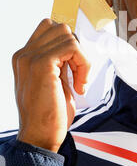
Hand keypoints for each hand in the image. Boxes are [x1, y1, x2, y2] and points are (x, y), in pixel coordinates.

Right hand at [12, 19, 90, 152]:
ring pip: (67, 35)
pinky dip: (83, 65)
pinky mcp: (43, 64)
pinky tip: (79, 85)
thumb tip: (74, 46)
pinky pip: (72, 47)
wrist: (40, 138)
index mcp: (24, 58)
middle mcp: (24, 55)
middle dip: (76, 49)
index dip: (68, 43)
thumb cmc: (49, 114)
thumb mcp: (52, 81)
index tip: (72, 67)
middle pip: (60, 28)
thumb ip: (57, 61)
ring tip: (78, 81)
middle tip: (77, 74)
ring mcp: (31, 58)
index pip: (48, 28)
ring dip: (81, 58)